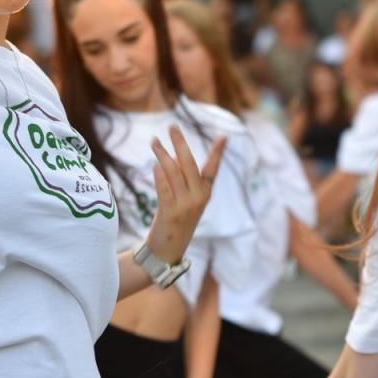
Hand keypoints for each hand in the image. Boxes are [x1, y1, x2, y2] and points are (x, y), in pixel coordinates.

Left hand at [142, 129, 225, 263]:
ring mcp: (185, 205)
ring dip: (162, 154)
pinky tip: (154, 164)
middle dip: (180, 143)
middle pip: (189, 164)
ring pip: (173, 172)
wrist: (167, 250)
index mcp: (205, 194)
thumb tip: (169, 159)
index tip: (224, 136)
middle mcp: (198, 198)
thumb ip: (181, 182)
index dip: (217, 153)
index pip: (212, 169)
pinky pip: (164, 187)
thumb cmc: (175, 223)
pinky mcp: (170, 211)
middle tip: (172, 127)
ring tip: (154, 141)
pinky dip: (159, 174)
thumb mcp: (186, 202)